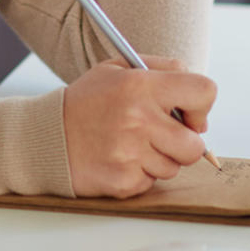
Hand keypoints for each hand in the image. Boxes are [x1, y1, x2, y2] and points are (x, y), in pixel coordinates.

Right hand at [62, 57, 216, 198]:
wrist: (45, 137)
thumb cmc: (87, 102)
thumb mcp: (120, 68)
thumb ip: (165, 70)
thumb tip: (199, 110)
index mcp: (140, 85)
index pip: (203, 91)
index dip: (202, 106)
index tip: (188, 114)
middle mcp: (138, 119)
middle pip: (195, 145)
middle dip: (185, 143)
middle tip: (162, 136)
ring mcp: (130, 153)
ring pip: (174, 167)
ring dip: (159, 159)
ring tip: (131, 145)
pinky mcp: (123, 181)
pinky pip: (152, 182)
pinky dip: (140, 174)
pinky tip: (119, 159)